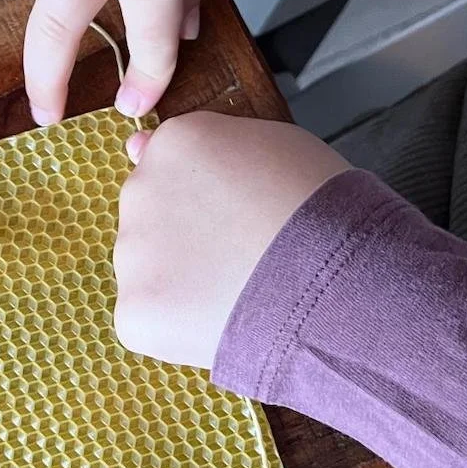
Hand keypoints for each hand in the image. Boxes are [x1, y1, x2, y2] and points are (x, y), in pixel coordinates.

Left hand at [114, 113, 349, 366]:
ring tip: (237, 290)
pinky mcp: (135, 310)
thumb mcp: (277, 145)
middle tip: (239, 255)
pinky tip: (220, 320)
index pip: (171, 166)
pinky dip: (178, 325)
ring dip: (180, 280)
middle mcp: (141, 190)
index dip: (209, 198)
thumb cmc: (321, 210)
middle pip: (153, 215)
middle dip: (186, 236)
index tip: (238, 217)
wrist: (334, 282)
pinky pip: (147, 317)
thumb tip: (136, 146)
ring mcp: (132, 253)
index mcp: (178, 143)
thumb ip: (210, 143)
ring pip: (147, 268)